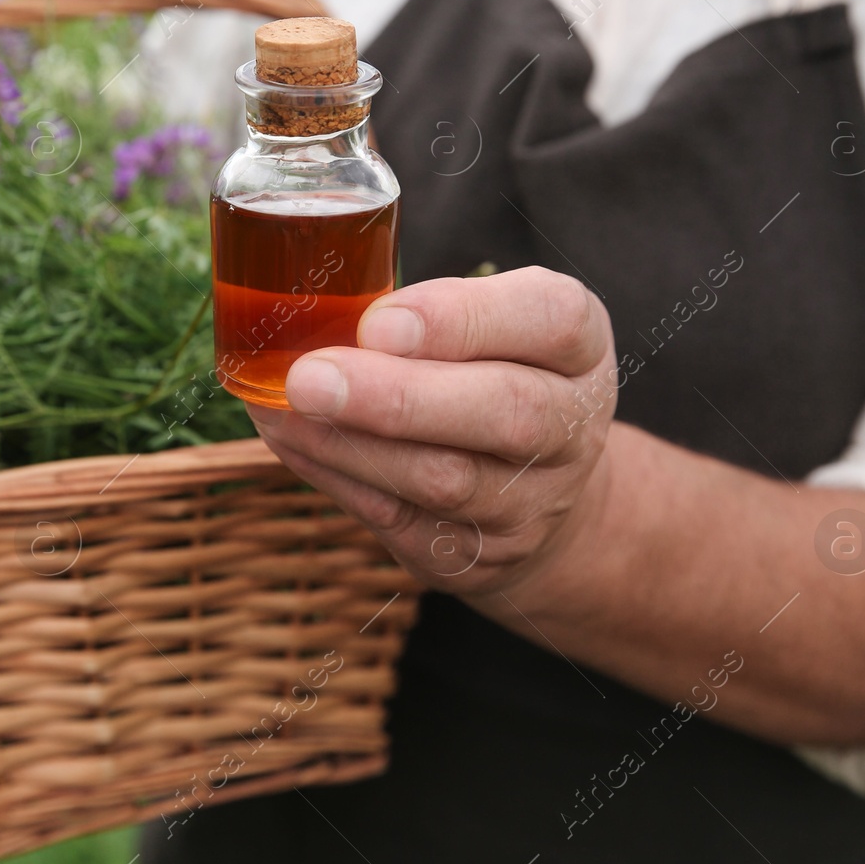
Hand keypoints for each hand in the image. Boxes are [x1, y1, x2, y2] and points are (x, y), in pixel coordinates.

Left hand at [248, 268, 616, 597]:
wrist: (536, 489)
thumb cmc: (493, 371)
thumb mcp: (494, 319)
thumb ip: (434, 308)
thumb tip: (320, 308)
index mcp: (579, 347)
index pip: (551, 318)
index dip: (462, 319)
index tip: (376, 320)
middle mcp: (570, 427)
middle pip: (505, 412)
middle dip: (397, 397)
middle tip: (309, 379)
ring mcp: (530, 502)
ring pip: (444, 478)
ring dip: (351, 443)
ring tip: (285, 408)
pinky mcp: (477, 556)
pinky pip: (400, 518)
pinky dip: (336, 475)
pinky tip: (291, 439)